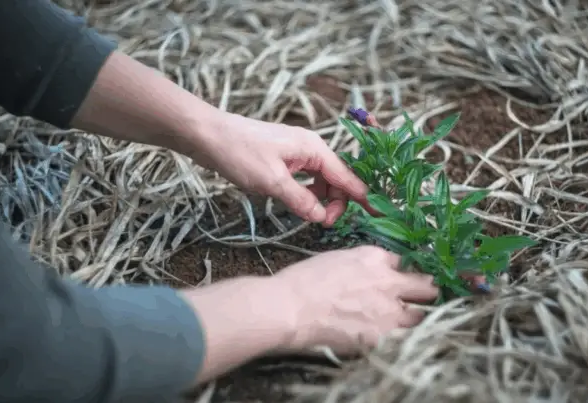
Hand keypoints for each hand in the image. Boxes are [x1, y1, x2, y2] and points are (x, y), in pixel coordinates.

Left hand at [188, 112, 367, 225]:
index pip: (347, 177)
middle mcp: (311, 148)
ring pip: (321, 180)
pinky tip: (297, 203)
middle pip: (336, 180)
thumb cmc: (239, 153)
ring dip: (320, 199)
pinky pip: (306, 178)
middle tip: (321, 223)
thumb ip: (301, 200)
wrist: (208, 134)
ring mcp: (298, 152)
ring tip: (309, 216)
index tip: (379, 215)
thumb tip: (322, 218)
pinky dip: (306, 193)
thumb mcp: (272, 182)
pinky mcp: (284, 159)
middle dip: (335, 203)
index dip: (363, 198)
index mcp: (315, 149)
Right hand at [269, 245, 438, 354]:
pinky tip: (388, 340)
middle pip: (426, 286)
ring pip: (421, 315)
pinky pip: (403, 338)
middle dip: (425, 292)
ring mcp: (389, 310)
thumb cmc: (302, 282)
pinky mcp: (384, 336)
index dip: (400, 273)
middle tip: (422, 298)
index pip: (402, 262)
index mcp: (375, 258)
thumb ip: (362, 266)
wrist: (290, 308)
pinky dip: (398, 339)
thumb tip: (371, 276)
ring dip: (415, 318)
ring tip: (404, 323)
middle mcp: (389, 281)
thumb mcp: (336, 260)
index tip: (399, 280)